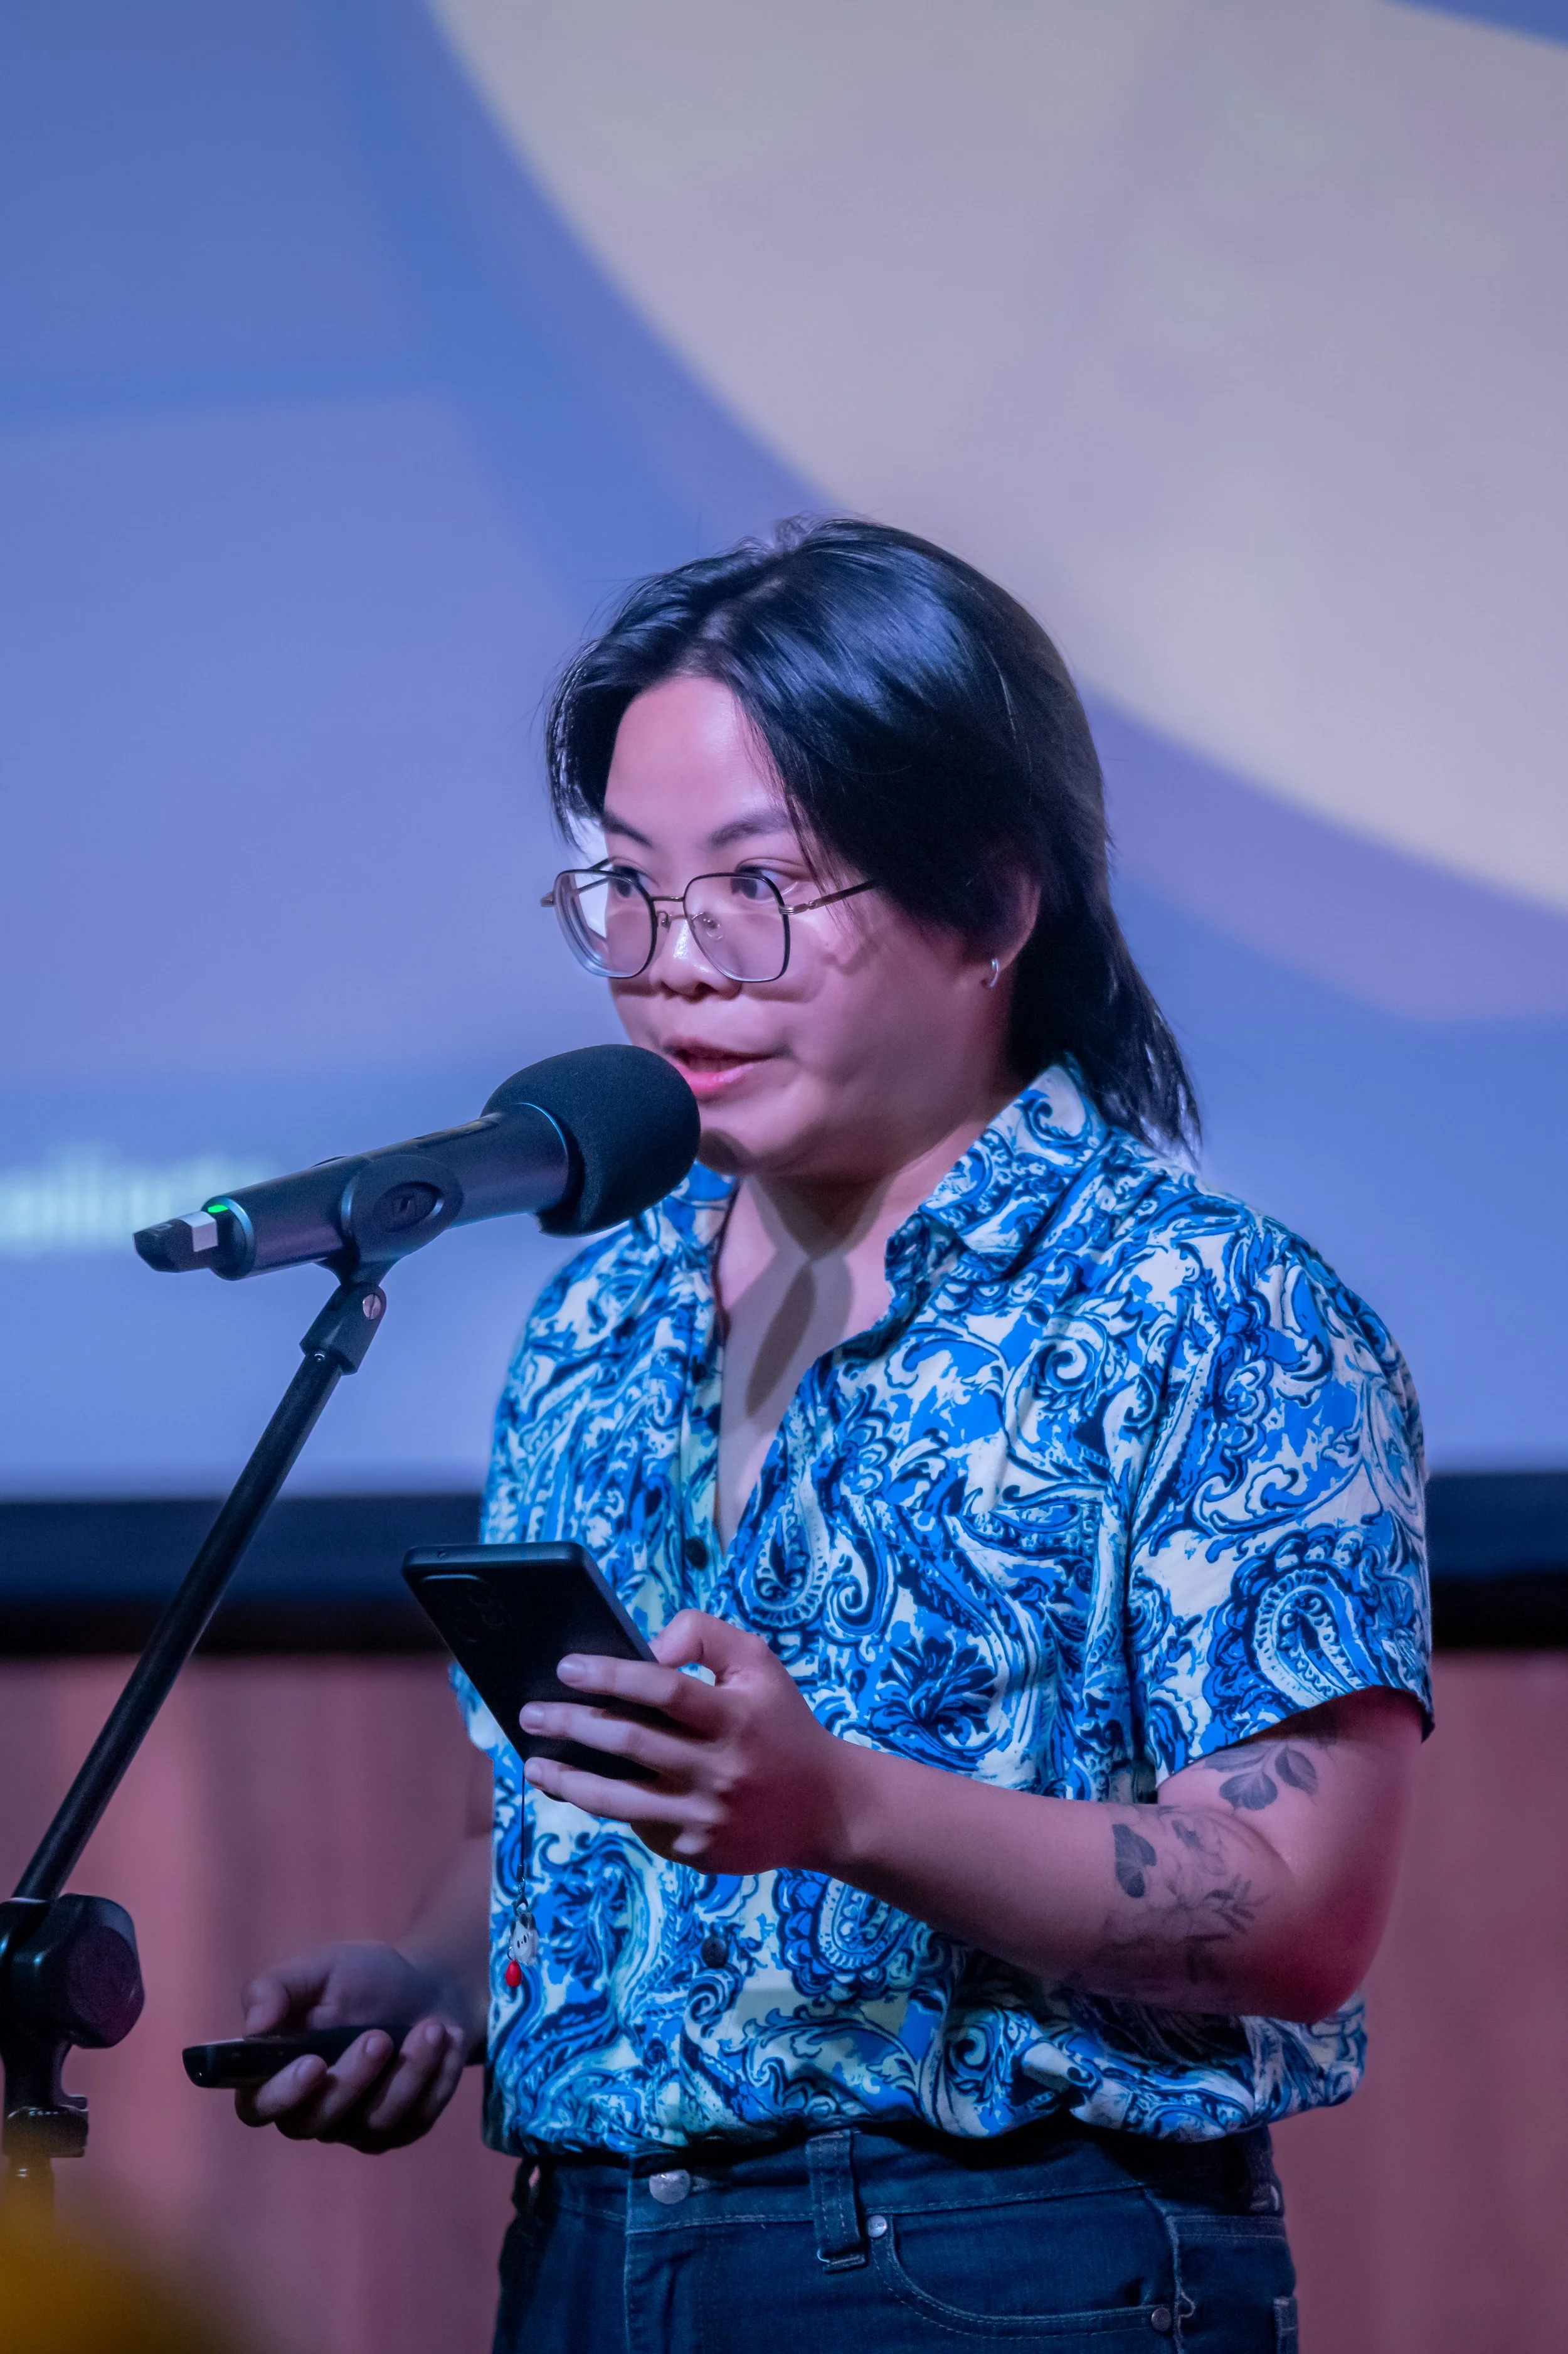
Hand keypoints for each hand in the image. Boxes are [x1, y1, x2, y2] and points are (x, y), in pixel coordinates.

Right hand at [234, 1939, 472, 2151]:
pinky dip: (438, 2079)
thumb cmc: (361, 1977)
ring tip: (431, 2027)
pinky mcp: (401, 2129)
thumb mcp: (318, 1968)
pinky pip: (417, 2119)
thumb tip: (254, 2025)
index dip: (282, 2094)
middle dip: (353, 2079)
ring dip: (407, 2074)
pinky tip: (450, 2039)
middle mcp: (311, 2110)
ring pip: (375, 2122)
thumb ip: (275, 1988)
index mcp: (277, 2073)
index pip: (259, 2106)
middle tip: (380, 2036)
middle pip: (317, 2121)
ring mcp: (357, 2126)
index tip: (313, 2063)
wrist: (428, 1985)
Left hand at [520, 1609, 854, 1872]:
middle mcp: (720, 1769)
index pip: (663, 1689)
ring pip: (619, 1798)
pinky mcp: (697, 1851)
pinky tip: (579, 1788)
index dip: (610, 1675)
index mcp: (735, 1717)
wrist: (826, 1808)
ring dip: (568, 1779)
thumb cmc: (781, 1725)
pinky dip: (605, 1806)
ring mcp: (706, 1817)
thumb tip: (646, 1650)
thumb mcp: (758, 1664)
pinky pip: (639, 1825)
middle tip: (530, 1713)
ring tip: (533, 1764)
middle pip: (630, 1742)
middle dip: (571, 1724)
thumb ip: (705, 1636)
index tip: (566, 1667)